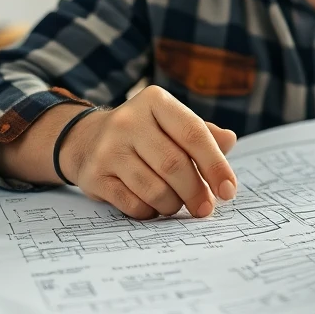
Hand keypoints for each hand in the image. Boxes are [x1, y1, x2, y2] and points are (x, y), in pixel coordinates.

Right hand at [62, 86, 237, 219]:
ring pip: (154, 189)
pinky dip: (150, 211)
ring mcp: (108, 148)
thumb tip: (229, 141)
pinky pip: (132, 204)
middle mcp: (129, 120)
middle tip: (205, 208)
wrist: (85, 139)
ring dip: (173, 204)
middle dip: (196, 192)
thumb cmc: (143, 134)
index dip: (215, 165)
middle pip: (174, 164)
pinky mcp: (94, 176)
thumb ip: (202, 133)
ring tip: (177, 204)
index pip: (193, 134)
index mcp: (155, 101)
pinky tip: (153, 206)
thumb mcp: (171, 123)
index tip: (228, 190)